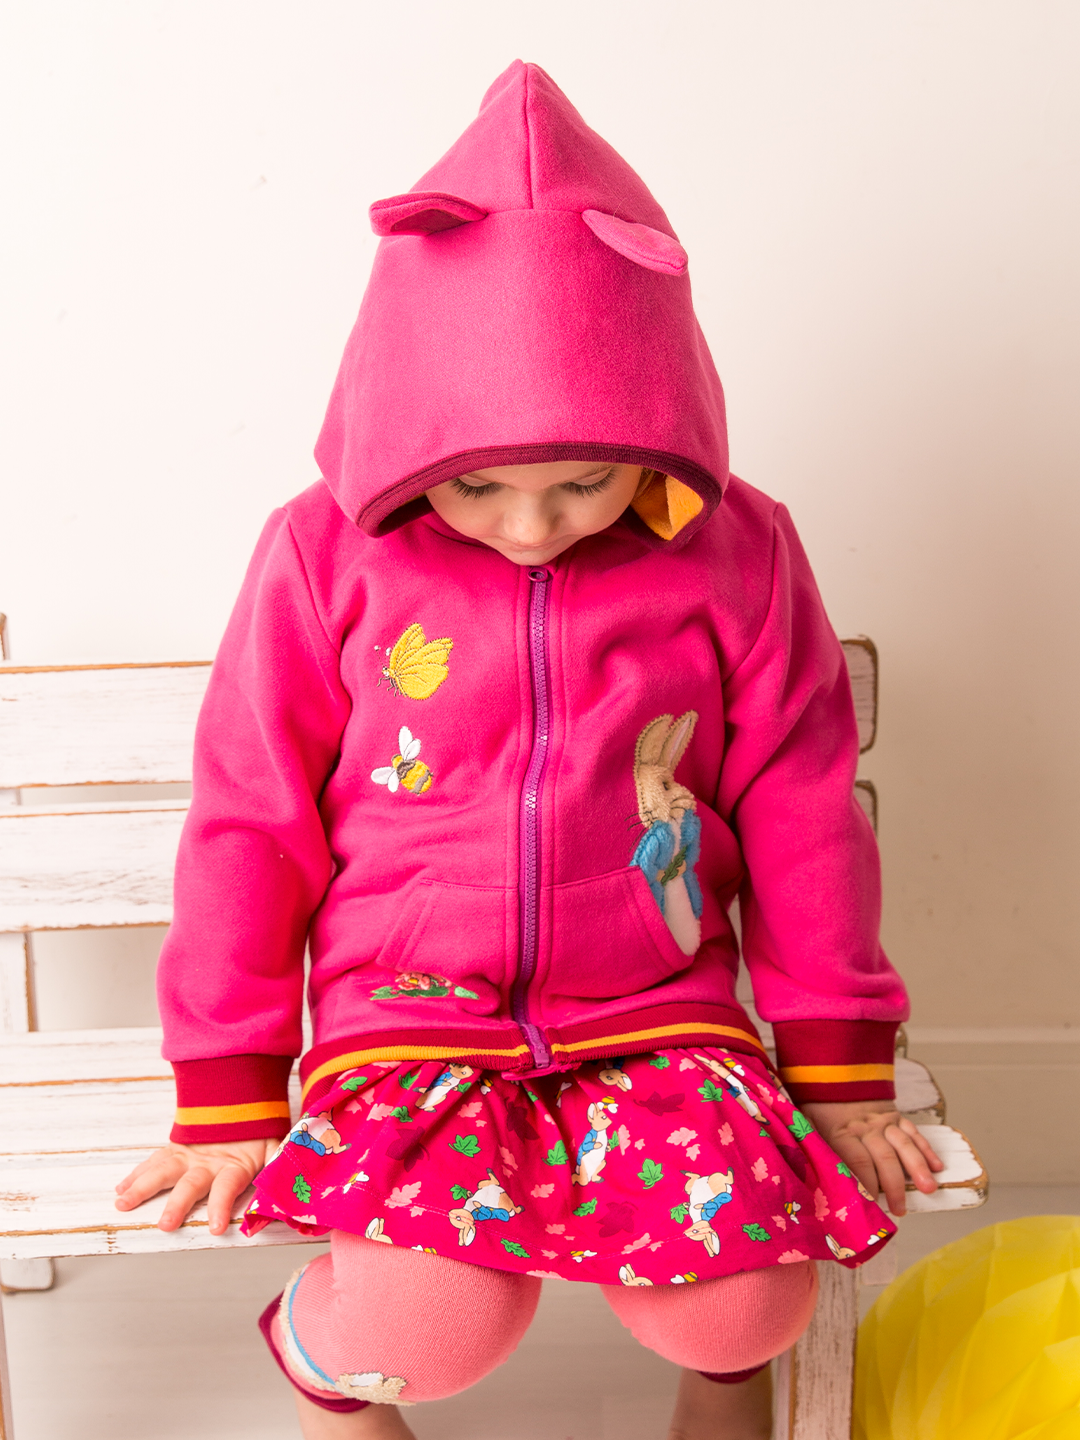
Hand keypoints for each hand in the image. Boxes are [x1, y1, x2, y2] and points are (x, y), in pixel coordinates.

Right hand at [114, 1138, 277, 1234]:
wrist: (244, 1095)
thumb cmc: (260, 1132)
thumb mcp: (277, 1147)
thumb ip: (280, 1165)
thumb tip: (290, 1187)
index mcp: (235, 1164)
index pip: (227, 1187)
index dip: (221, 1206)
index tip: (215, 1228)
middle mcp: (208, 1161)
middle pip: (191, 1183)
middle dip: (178, 1205)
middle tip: (165, 1225)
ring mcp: (190, 1154)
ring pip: (164, 1170)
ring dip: (142, 1187)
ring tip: (122, 1203)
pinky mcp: (177, 1149)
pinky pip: (155, 1161)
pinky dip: (137, 1174)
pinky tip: (121, 1189)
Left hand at [801, 1100, 943, 1216]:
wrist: (834, 1074)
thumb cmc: (819, 1108)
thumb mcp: (808, 1126)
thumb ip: (811, 1149)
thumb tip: (808, 1178)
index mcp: (842, 1132)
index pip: (857, 1160)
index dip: (866, 1183)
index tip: (871, 1205)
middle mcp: (866, 1127)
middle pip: (884, 1156)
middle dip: (894, 1185)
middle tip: (900, 1209)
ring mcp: (883, 1121)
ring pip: (903, 1144)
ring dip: (918, 1167)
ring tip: (928, 1189)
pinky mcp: (896, 1115)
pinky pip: (913, 1132)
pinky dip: (926, 1149)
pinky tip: (936, 1167)